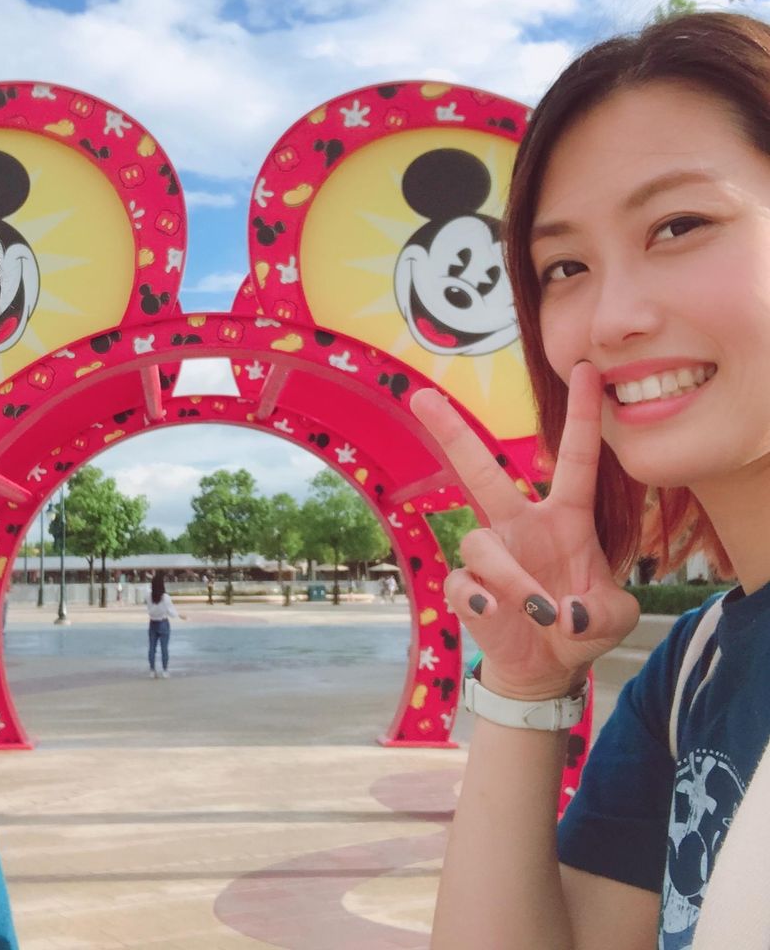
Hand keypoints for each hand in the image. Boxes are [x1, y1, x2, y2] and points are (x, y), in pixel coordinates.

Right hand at [410, 362, 638, 698]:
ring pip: (480, 544)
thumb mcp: (615, 617)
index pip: (576, 460)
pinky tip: (494, 614)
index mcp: (566, 520)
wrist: (548, 667)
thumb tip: (566, 612)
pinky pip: (462, 584)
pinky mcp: (468, 590)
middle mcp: (521, 526)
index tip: (583, 369)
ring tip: (540, 611)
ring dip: (512, 578)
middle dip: (453, 433)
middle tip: (421, 396)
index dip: (581, 415)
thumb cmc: (582, 625)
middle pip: (483, 472)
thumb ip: (604, 612)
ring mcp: (491, 556)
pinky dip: (481, 601)